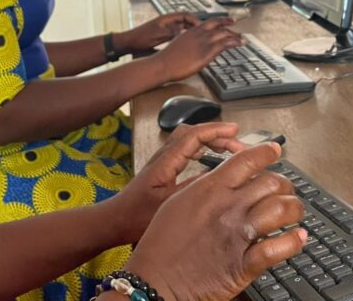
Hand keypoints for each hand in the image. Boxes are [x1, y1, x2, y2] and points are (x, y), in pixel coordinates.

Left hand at [113, 123, 245, 242]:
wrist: (115, 221)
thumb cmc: (136, 216)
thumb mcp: (168, 205)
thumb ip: (191, 189)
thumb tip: (217, 176)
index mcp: (164, 162)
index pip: (193, 136)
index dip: (215, 130)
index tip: (234, 131)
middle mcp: (163, 156)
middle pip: (192, 133)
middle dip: (216, 134)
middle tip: (237, 143)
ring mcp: (162, 161)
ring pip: (189, 140)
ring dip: (210, 140)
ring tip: (229, 148)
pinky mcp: (163, 168)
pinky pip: (186, 149)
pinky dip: (202, 148)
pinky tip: (211, 158)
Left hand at [120, 14, 198, 52]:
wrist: (128, 43)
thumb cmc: (140, 38)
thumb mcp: (158, 35)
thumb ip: (171, 33)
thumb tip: (186, 32)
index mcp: (166, 19)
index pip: (185, 15)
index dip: (194, 20)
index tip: (201, 27)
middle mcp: (167, 22)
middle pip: (185, 22)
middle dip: (195, 27)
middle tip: (203, 34)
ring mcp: (165, 29)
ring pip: (182, 29)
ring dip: (190, 33)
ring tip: (198, 40)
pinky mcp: (163, 36)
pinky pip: (177, 36)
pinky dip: (183, 39)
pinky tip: (186, 46)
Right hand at [125, 142, 306, 300]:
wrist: (154, 281)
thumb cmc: (160, 245)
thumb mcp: (177, 202)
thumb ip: (204, 187)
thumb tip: (224, 177)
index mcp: (210, 189)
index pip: (247, 160)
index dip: (266, 152)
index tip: (275, 150)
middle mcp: (227, 208)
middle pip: (271, 182)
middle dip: (284, 184)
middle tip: (286, 189)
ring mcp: (237, 235)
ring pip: (281, 209)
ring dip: (294, 209)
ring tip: (295, 212)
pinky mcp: (243, 264)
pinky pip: (278, 248)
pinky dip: (294, 242)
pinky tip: (298, 238)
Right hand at [155, 18, 243, 82]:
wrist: (163, 64)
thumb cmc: (168, 58)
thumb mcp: (178, 44)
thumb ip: (187, 41)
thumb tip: (190, 42)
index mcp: (191, 30)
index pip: (209, 22)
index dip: (220, 21)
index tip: (227, 21)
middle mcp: (199, 33)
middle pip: (218, 26)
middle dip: (229, 26)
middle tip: (237, 29)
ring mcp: (203, 42)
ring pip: (224, 34)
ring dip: (235, 35)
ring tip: (242, 39)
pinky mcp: (207, 52)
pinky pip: (224, 44)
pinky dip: (234, 42)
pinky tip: (239, 43)